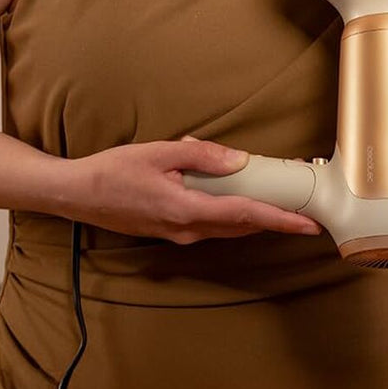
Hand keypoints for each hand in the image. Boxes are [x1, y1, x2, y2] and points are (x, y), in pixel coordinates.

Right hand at [68, 136, 321, 243]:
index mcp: (186, 210)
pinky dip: (231, 213)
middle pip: (242, 225)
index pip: (245, 215)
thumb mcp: (158, 153)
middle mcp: (187, 230)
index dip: (280, 219)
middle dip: (275, 217)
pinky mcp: (171, 232)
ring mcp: (178, 235)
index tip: (308, 223)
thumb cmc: (114, 171)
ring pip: (227, 227)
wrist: (78, 194)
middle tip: (304, 205)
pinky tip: (235, 194)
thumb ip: (201, 156)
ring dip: (254, 215)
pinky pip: (211, 224)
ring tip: (279, 199)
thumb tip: (239, 161)